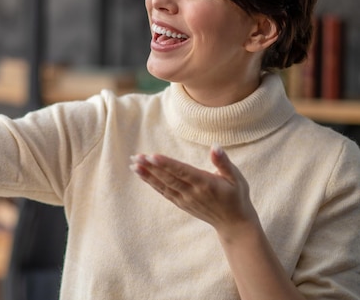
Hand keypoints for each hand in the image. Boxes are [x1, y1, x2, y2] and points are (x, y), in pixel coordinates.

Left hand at [130, 144, 258, 236]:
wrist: (234, 223)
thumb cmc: (237, 196)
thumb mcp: (236, 178)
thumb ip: (224, 162)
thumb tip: (215, 146)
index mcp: (206, 184)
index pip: (182, 172)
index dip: (166, 164)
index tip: (152, 156)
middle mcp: (193, 193)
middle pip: (168, 178)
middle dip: (151, 167)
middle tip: (136, 156)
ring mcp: (185, 200)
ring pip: (163, 185)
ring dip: (147, 175)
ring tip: (133, 164)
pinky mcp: (181, 203)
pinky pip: (164, 192)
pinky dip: (152, 183)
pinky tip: (142, 174)